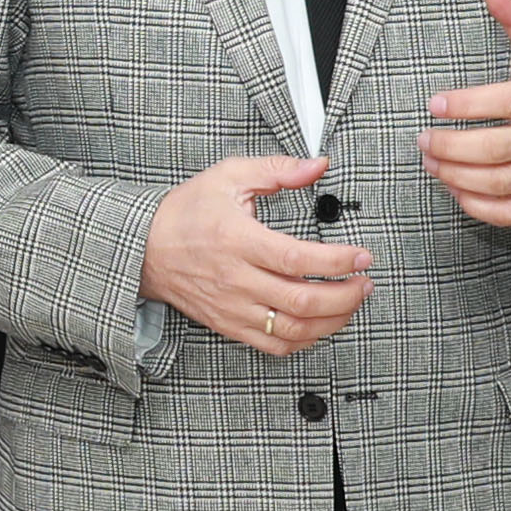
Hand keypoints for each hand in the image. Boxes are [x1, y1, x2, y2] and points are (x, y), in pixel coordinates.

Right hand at [141, 153, 373, 357]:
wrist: (145, 249)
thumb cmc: (185, 213)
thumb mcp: (228, 176)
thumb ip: (277, 170)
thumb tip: (316, 165)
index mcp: (238, 240)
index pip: (296, 260)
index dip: (336, 262)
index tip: (361, 256)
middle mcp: (237, 279)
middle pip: (302, 301)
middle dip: (345, 295)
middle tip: (365, 282)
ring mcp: (234, 307)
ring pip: (292, 329)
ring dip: (332, 320)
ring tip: (352, 303)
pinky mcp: (230, 325)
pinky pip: (274, 344)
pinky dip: (305, 340)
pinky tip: (321, 324)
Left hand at [420, 0, 510, 229]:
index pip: (507, 103)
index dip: (468, 106)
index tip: (435, 103)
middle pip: (497, 149)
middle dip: (452, 147)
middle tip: (423, 139)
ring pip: (499, 183)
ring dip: (456, 176)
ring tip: (431, 161)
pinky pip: (509, 212)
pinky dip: (476, 205)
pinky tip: (454, 187)